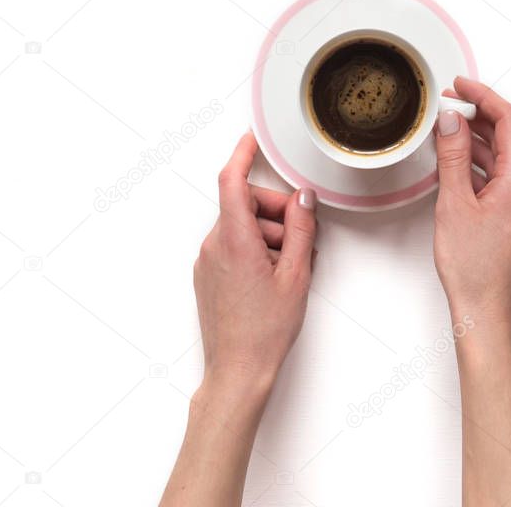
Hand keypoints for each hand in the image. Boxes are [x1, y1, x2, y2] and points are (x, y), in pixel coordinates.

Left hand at [193, 133, 317, 393]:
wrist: (238, 372)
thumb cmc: (265, 330)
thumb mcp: (296, 274)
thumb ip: (300, 228)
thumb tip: (302, 198)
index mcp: (234, 239)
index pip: (232, 180)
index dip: (243, 153)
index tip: (253, 138)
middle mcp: (214, 245)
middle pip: (244, 204)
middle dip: (275, 211)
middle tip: (300, 238)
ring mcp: (207, 260)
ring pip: (241, 225)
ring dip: (268, 234)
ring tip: (289, 268)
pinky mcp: (208, 274)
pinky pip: (233, 244)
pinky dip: (255, 249)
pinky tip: (273, 276)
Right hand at [432, 77, 510, 334]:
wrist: (487, 313)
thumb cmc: (474, 269)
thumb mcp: (454, 203)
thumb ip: (453, 156)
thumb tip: (452, 119)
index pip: (509, 120)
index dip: (483, 95)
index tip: (460, 84)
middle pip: (507, 135)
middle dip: (477, 114)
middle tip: (446, 104)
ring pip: (502, 155)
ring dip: (474, 139)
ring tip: (443, 129)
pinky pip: (499, 175)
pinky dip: (477, 162)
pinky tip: (454, 161)